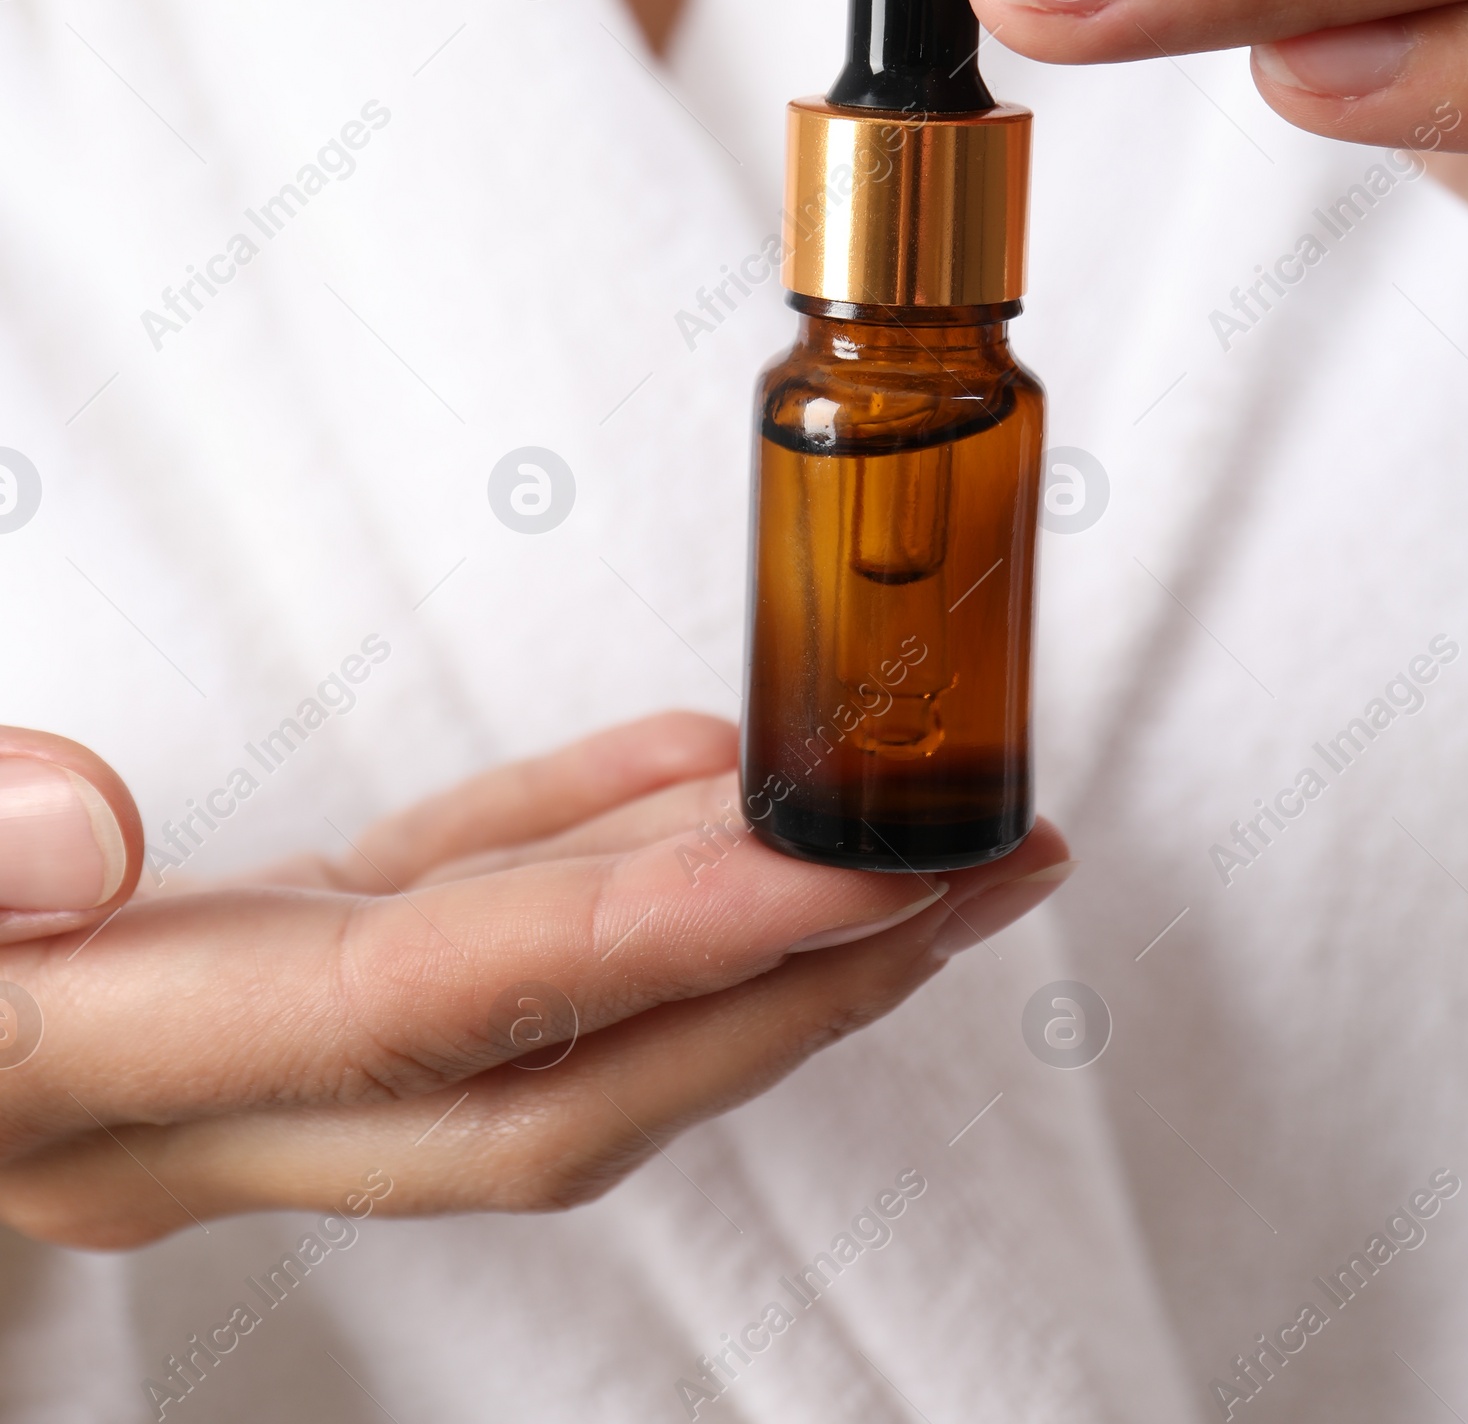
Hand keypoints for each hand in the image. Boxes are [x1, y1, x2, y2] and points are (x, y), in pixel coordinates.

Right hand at [0, 714, 1066, 1247]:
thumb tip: (80, 836)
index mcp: (94, 1066)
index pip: (430, 1011)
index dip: (644, 932)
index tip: (830, 859)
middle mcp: (196, 1096)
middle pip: (558, 1078)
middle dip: (790, 997)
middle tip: (981, 879)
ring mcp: (223, 1049)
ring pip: (532, 1022)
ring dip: (731, 935)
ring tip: (903, 839)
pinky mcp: (221, 982)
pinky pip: (436, 937)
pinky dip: (572, 853)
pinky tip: (675, 769)